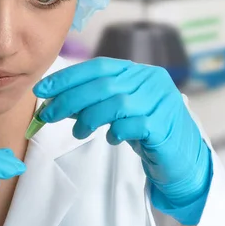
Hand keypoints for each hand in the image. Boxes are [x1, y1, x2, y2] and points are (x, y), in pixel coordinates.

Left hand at [34, 58, 211, 224]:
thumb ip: (95, 101)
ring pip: (115, 104)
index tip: (43, 89)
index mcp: (138, 71)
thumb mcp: (119, 110)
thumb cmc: (146, 130)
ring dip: (89, 118)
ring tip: (78, 132)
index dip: (68, 77)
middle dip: (70, 99)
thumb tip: (56, 101)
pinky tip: (110, 138)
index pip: (98, 67)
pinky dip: (115, 132)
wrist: (181, 157)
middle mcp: (151, 80)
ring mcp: (161, 101)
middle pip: (103, 85)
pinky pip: (132, 125)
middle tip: (49, 115)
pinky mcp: (165, 125)